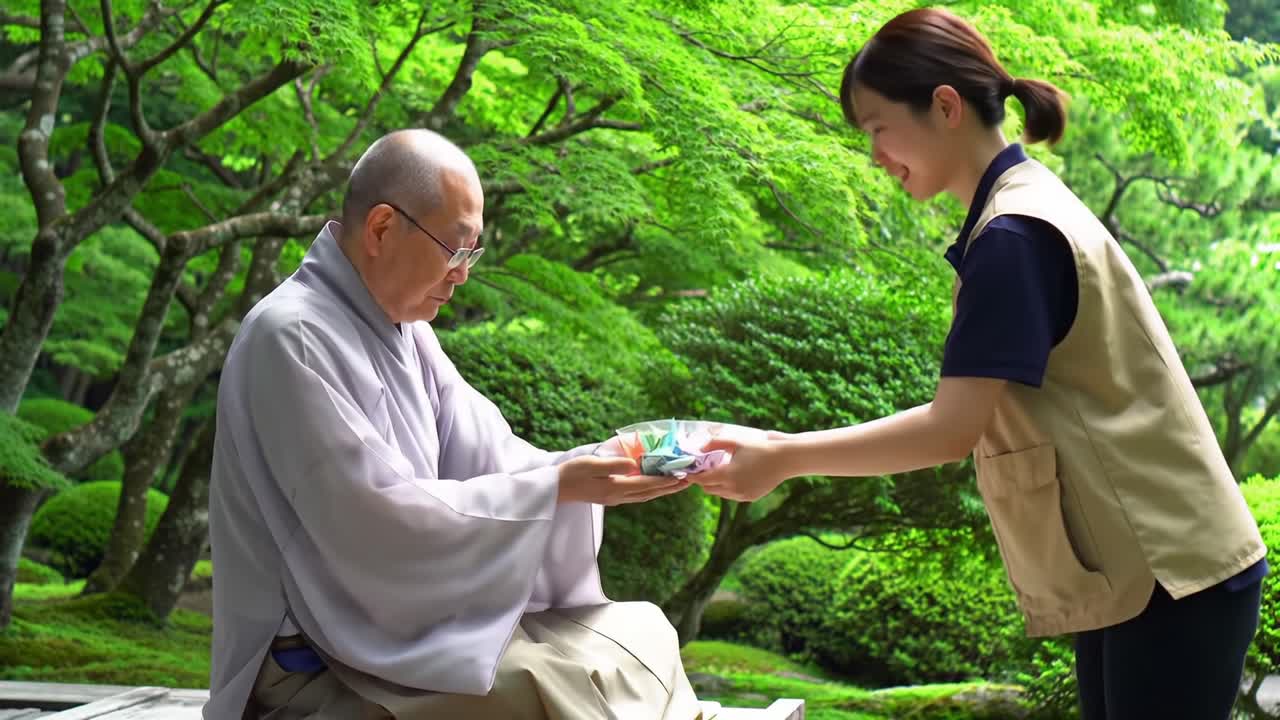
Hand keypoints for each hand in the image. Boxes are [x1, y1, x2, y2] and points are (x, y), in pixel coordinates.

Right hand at [557, 455, 689, 505]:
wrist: (556, 488)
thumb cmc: (572, 472)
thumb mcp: (591, 464)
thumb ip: (614, 464)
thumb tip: (634, 464)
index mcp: (615, 487)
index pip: (646, 484)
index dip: (665, 480)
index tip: (681, 475)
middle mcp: (618, 496)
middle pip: (650, 492)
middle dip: (669, 487)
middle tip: (688, 481)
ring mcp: (615, 498)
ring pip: (645, 496)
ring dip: (662, 490)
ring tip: (677, 484)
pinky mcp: (611, 497)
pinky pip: (637, 495)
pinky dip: (650, 490)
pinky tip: (655, 487)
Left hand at [691, 433, 791, 501]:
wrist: (783, 460)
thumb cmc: (759, 448)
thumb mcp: (735, 442)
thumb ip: (715, 443)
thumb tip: (700, 448)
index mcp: (726, 474)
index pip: (702, 480)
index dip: (693, 476)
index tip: (688, 472)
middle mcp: (732, 488)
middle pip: (708, 489)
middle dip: (703, 481)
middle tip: (704, 470)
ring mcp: (741, 495)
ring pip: (720, 494)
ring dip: (716, 485)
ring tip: (719, 472)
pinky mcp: (750, 498)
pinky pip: (732, 495)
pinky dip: (728, 488)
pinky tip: (733, 477)